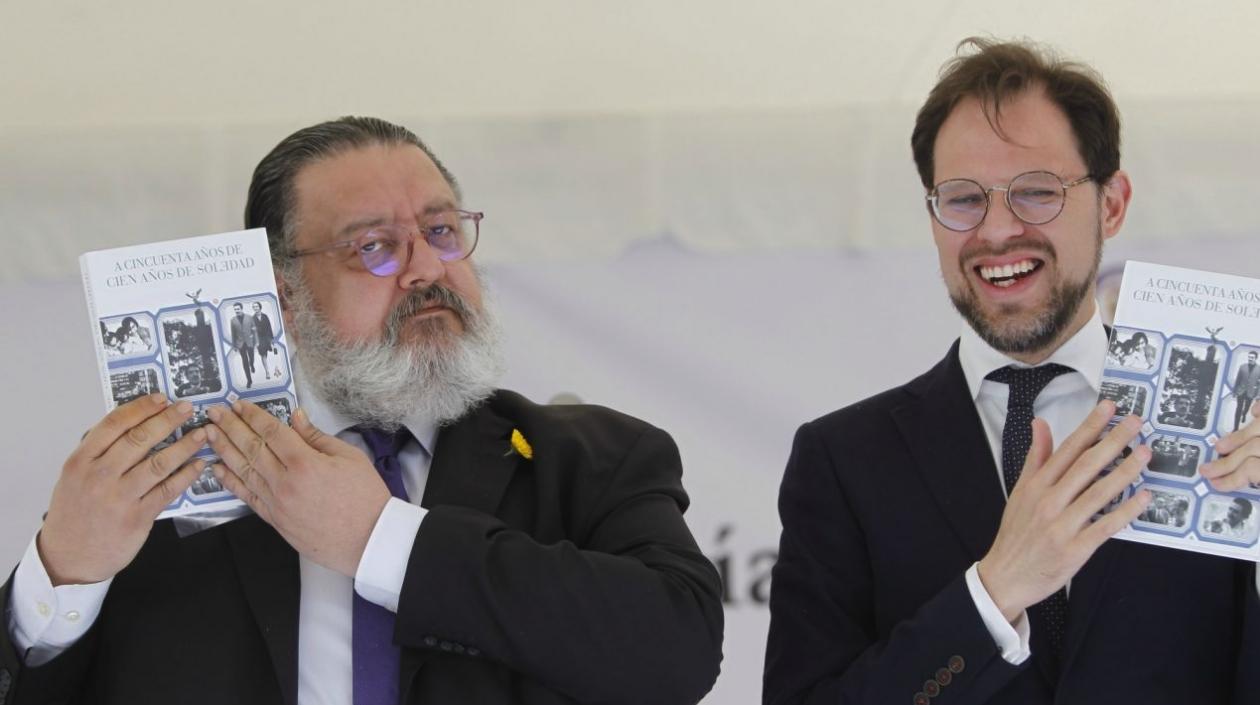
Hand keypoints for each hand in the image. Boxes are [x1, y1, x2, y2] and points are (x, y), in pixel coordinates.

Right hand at [39, 394, 206, 585]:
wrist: (68, 557)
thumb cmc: (74, 512)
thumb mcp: (74, 476)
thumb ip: (98, 451)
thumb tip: (133, 423)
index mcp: (81, 461)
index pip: (114, 424)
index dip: (141, 408)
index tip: (162, 398)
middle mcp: (99, 476)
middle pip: (140, 439)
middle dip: (168, 419)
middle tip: (188, 408)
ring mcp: (119, 497)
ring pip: (159, 463)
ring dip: (185, 445)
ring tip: (202, 434)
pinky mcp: (137, 517)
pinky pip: (168, 490)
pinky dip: (186, 475)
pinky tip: (198, 464)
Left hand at [205, 402, 389, 576]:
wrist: (368, 539)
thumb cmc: (365, 498)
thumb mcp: (350, 457)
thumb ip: (317, 437)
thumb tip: (296, 418)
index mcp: (305, 463)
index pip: (272, 432)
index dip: (252, 416)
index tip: (238, 405)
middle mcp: (285, 482)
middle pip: (251, 448)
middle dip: (230, 427)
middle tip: (214, 412)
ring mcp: (277, 503)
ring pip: (243, 471)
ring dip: (223, 450)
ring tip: (208, 434)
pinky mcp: (275, 520)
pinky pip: (247, 497)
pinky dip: (230, 482)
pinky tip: (218, 469)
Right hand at [978, 401, 1150, 621]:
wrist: (1007, 574)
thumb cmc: (1017, 532)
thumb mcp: (1020, 491)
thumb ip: (1035, 458)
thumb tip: (1040, 424)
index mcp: (1036, 485)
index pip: (1067, 449)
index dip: (1090, 427)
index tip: (1109, 408)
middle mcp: (1049, 501)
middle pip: (1086, 466)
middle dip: (1114, 442)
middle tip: (1137, 424)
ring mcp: (1063, 525)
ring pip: (1099, 493)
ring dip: (1125, 472)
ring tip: (1145, 454)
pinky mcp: (1076, 548)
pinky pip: (1106, 526)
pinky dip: (1126, 511)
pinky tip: (1144, 498)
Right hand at [1201, 400, 1259, 491]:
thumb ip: (1259, 481)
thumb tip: (1248, 482)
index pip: (1252, 468)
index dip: (1233, 478)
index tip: (1217, 485)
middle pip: (1251, 449)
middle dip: (1225, 461)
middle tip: (1207, 470)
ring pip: (1258, 428)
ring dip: (1237, 438)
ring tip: (1220, 447)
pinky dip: (1259, 410)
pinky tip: (1253, 413)